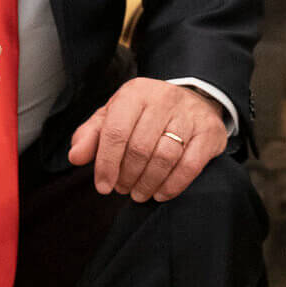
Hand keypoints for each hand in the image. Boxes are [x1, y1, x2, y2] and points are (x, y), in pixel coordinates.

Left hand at [67, 78, 228, 201]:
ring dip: (148, 183)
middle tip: (123, 189)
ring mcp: (190, 114)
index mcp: (136, 93)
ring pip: (165, 157)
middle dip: (127, 176)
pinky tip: (161, 193)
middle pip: (140, 148)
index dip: (106, 164)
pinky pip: (190, 165)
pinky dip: (173, 185)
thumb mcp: (114, 116)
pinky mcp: (210, 132)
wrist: (192, 100)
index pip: (116, 131)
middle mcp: (164, 99)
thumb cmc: (145, 114)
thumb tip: (75, 156)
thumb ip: (91, 135)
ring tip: (139, 193)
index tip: (103, 186)